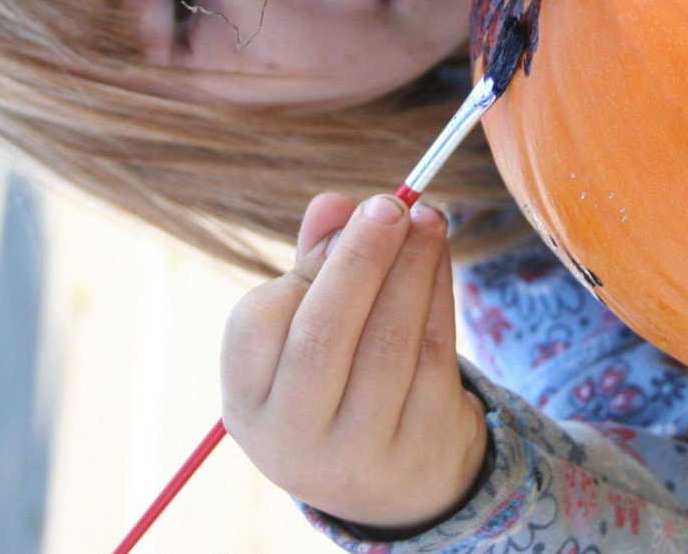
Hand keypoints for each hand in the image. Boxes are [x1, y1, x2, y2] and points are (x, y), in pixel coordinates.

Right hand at [221, 192, 487, 530]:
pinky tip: (439, 255)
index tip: (344, 222)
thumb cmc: (337, 382)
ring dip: (411, 267)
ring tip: (427, 217)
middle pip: (323, 335)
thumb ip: (312, 267)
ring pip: (388, 341)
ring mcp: (361, 448)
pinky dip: (438, 294)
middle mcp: (295, 436)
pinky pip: (434, 354)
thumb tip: (333, 203)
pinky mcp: (423, 441)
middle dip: (359, 259)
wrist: (393, 484)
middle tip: (389, 204)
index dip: (303, 269)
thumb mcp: (304, 338)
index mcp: (248, 405)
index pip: (256, 325)